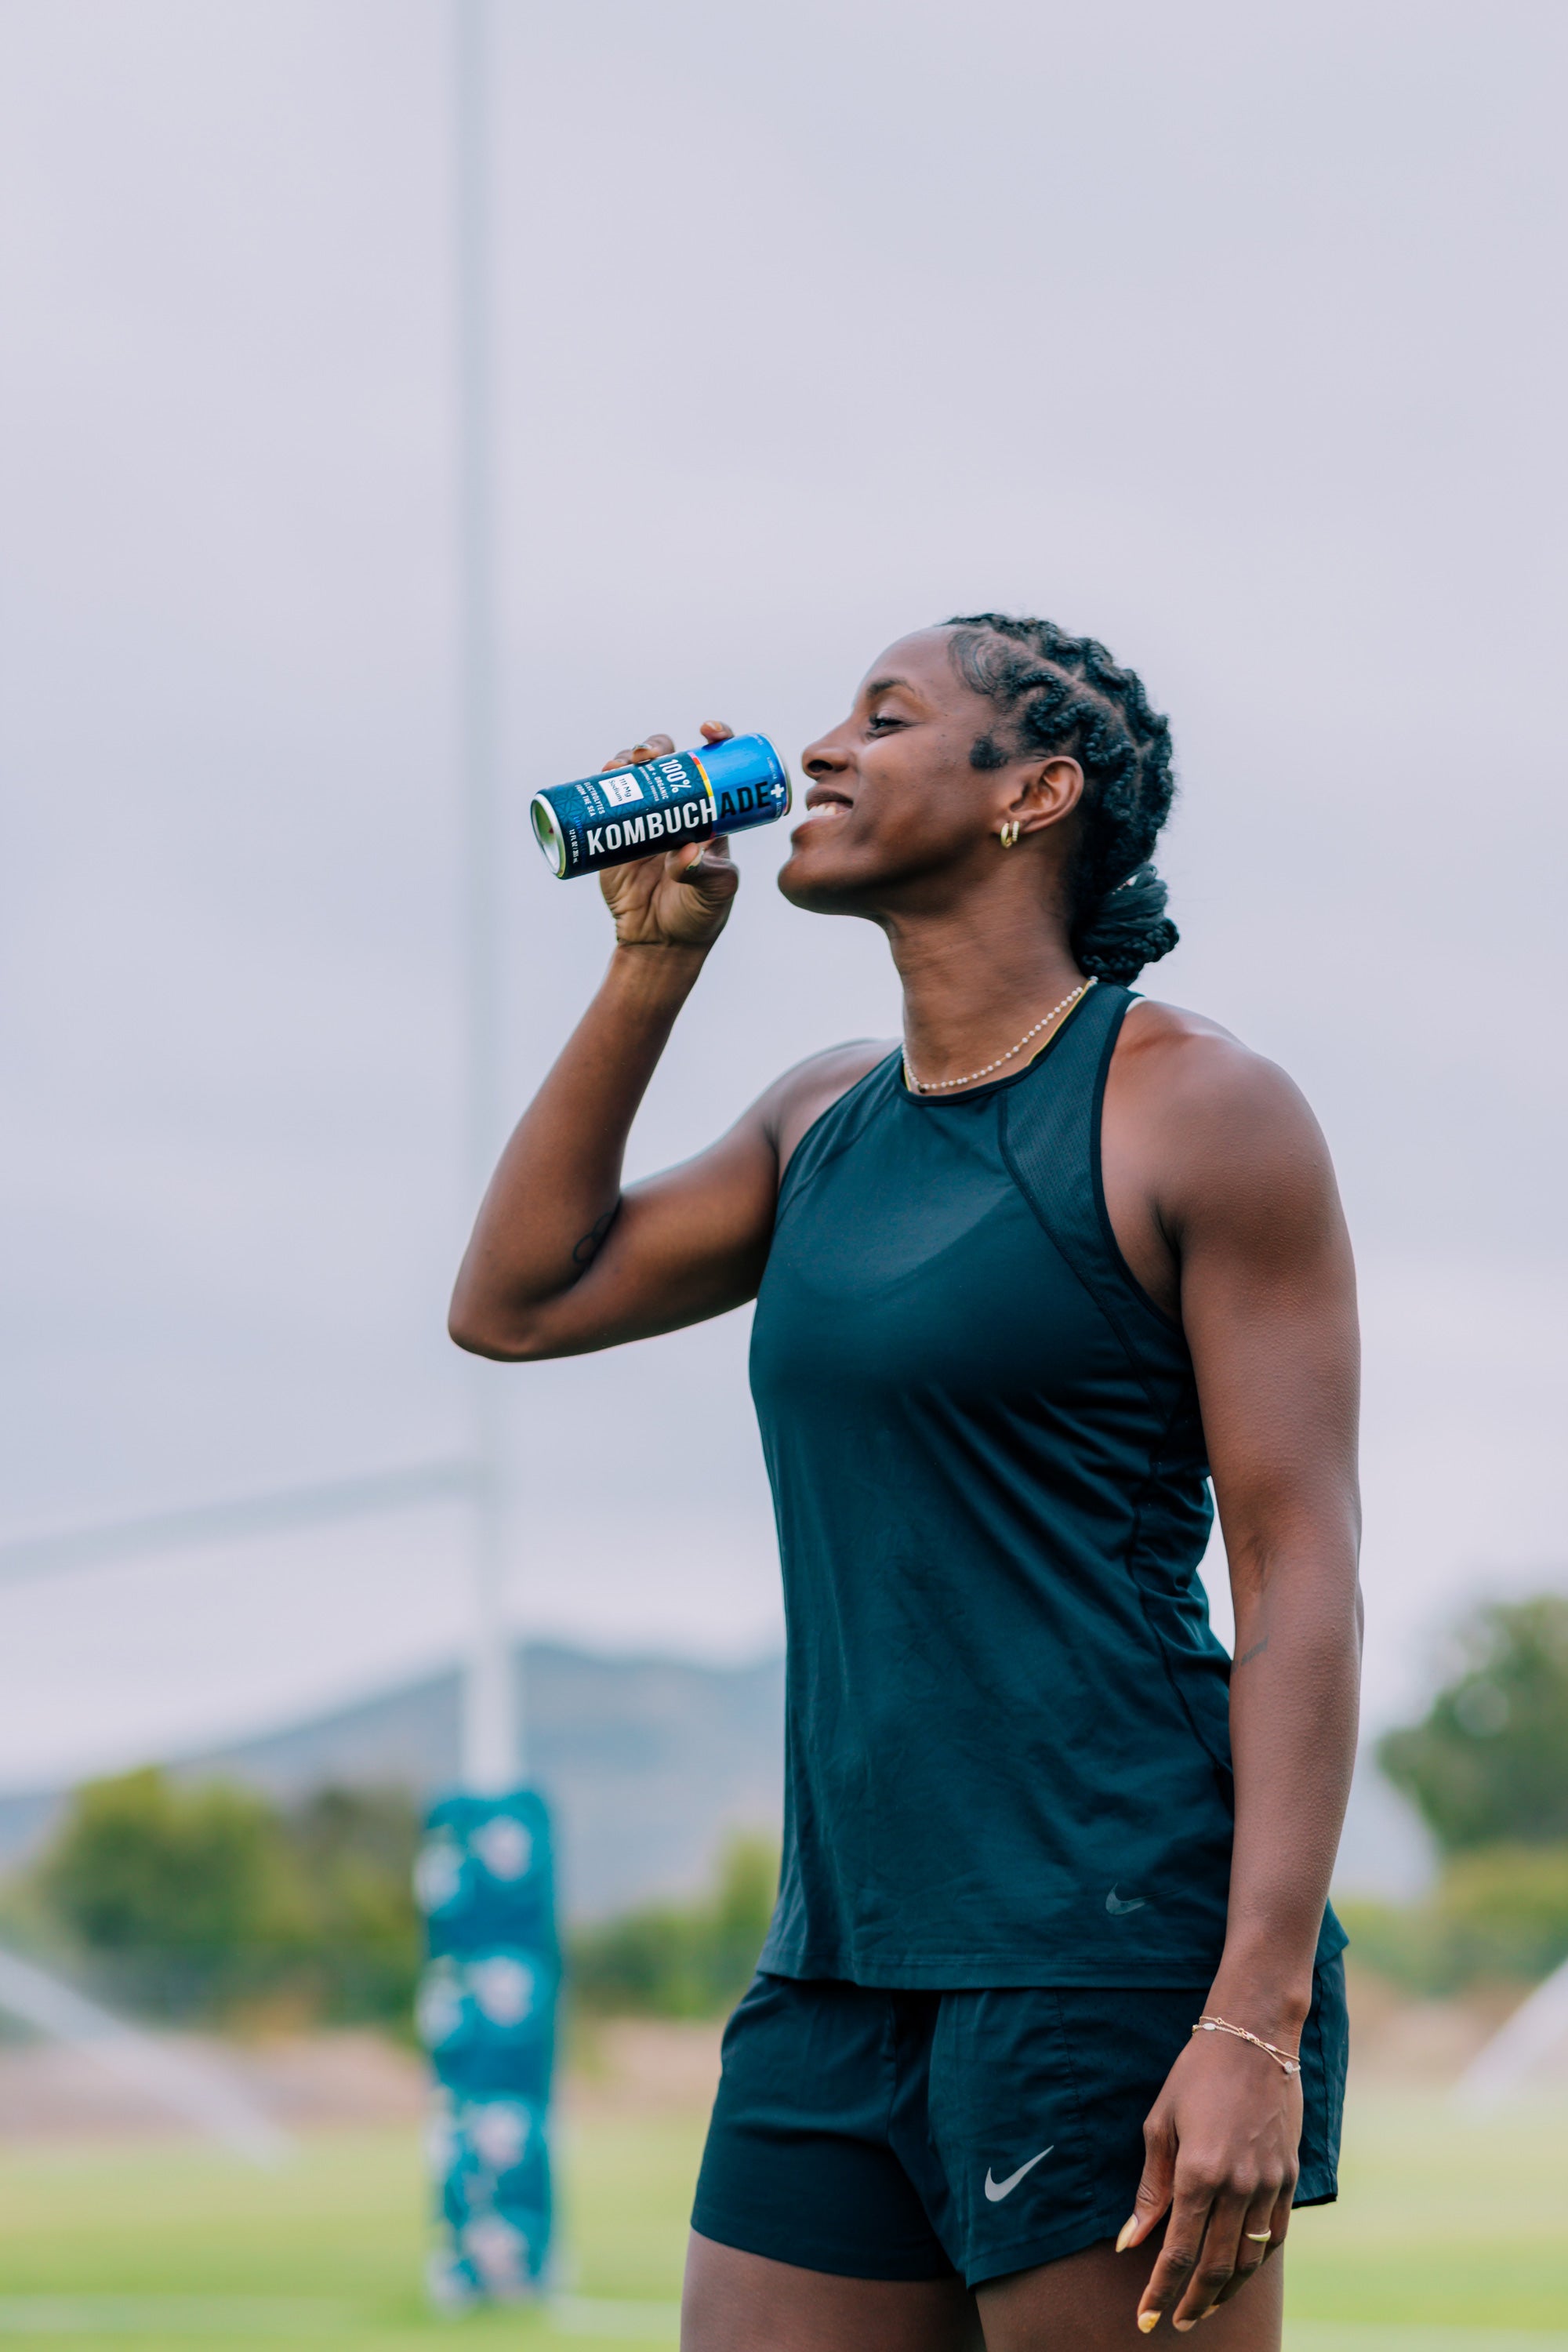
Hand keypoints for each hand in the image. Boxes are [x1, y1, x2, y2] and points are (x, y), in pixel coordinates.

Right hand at [599, 723, 739, 950]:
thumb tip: (683, 854)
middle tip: (650, 756)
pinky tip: (603, 775)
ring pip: (634, 773)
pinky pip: (605, 799)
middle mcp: (676, 807)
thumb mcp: (714, 893)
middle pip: (667, 760)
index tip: (709, 730)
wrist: (659, 941)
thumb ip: (704, 873)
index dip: (716, 738)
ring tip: (623, 765)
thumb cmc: (699, 914)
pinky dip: (602, 782)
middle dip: (657, 747)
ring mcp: (643, 817)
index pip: (715, 767)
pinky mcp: (614, 832)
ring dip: (628, 758)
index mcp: (710, 814)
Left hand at [1118, 2026, 1300, 2331]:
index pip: (1178, 2253)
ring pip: (1250, 2259)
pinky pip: (1275, 2235)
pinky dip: (1257, 2260)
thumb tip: (1130, 2240)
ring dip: (1227, 2291)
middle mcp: (1238, 2186)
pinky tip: (1241, 2271)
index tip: (1146, 2319)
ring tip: (1204, 2307)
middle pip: (1216, 2267)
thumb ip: (1150, 2188)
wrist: (1253, 2037)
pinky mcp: (1289, 2177)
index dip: (1161, 2292)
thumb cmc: (1195, 2074)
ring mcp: (1269, 2184)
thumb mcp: (1160, 2124)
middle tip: (1175, 2323)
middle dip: (1193, 2302)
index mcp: (1199, 2173)